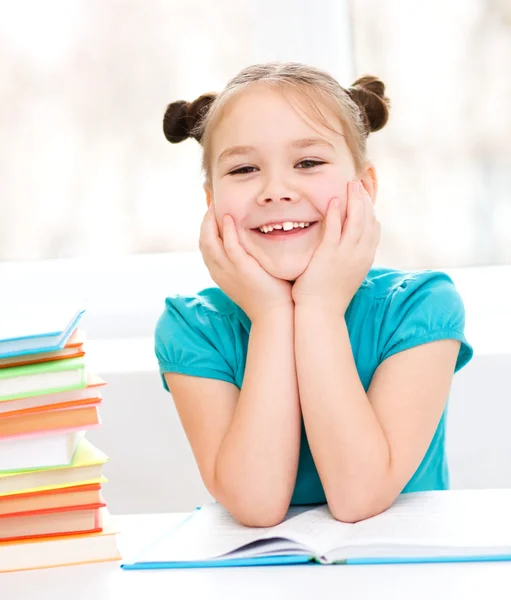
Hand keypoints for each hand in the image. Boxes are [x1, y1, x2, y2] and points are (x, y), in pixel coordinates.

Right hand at [199, 204, 292, 322]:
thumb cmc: (267, 294)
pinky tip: (230, 217)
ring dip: (212, 221)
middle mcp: (219, 271)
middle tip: (213, 203)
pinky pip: (229, 246)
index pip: (205, 245)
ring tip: (217, 206)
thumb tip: (250, 241)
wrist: (275, 314)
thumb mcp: (249, 275)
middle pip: (203, 240)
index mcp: (219, 272)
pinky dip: (227, 230)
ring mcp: (229, 271)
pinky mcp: (242, 269)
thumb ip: (245, 259)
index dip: (206, 227)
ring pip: (210, 241)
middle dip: (206, 220)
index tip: (212, 212)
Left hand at [292, 181, 379, 314]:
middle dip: (364, 199)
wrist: (320, 314)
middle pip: (368, 220)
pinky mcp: (329, 256)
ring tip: (350, 185)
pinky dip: (336, 214)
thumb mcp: (346, 274)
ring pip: (356, 222)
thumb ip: (349, 259)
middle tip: (358, 183)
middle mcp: (360, 255)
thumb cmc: (328, 296)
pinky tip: (334, 201)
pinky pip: (335, 230)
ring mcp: (346, 256)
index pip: (373, 229)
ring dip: (354, 200)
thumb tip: (347, 250)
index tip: (365, 195)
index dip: (370, 209)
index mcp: (365, 259)